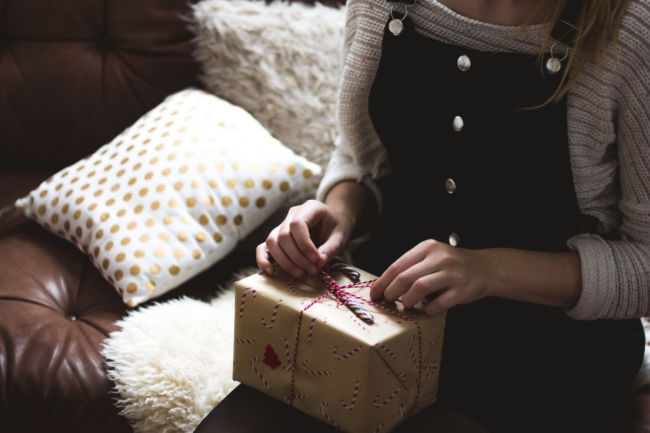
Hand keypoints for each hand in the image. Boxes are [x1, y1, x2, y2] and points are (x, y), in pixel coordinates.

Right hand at [256, 199, 354, 278]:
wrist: (333, 223)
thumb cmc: (337, 227)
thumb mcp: (341, 236)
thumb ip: (331, 247)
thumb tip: (319, 262)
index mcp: (310, 208)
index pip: (297, 224)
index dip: (304, 245)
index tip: (317, 260)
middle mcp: (292, 214)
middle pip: (283, 236)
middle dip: (297, 258)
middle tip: (313, 271)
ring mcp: (281, 225)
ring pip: (272, 242)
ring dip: (285, 262)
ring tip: (301, 274)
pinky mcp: (277, 237)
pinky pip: (263, 247)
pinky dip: (263, 259)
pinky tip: (271, 272)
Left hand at [369, 239, 490, 315]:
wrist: (485, 268)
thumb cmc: (453, 265)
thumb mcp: (432, 256)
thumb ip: (412, 266)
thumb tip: (386, 285)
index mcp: (427, 248)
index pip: (398, 265)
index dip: (383, 281)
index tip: (375, 293)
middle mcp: (439, 258)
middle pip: (405, 277)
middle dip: (391, 292)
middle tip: (388, 300)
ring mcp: (451, 274)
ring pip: (420, 288)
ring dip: (408, 300)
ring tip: (407, 305)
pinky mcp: (462, 289)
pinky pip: (440, 302)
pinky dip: (429, 309)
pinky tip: (427, 310)